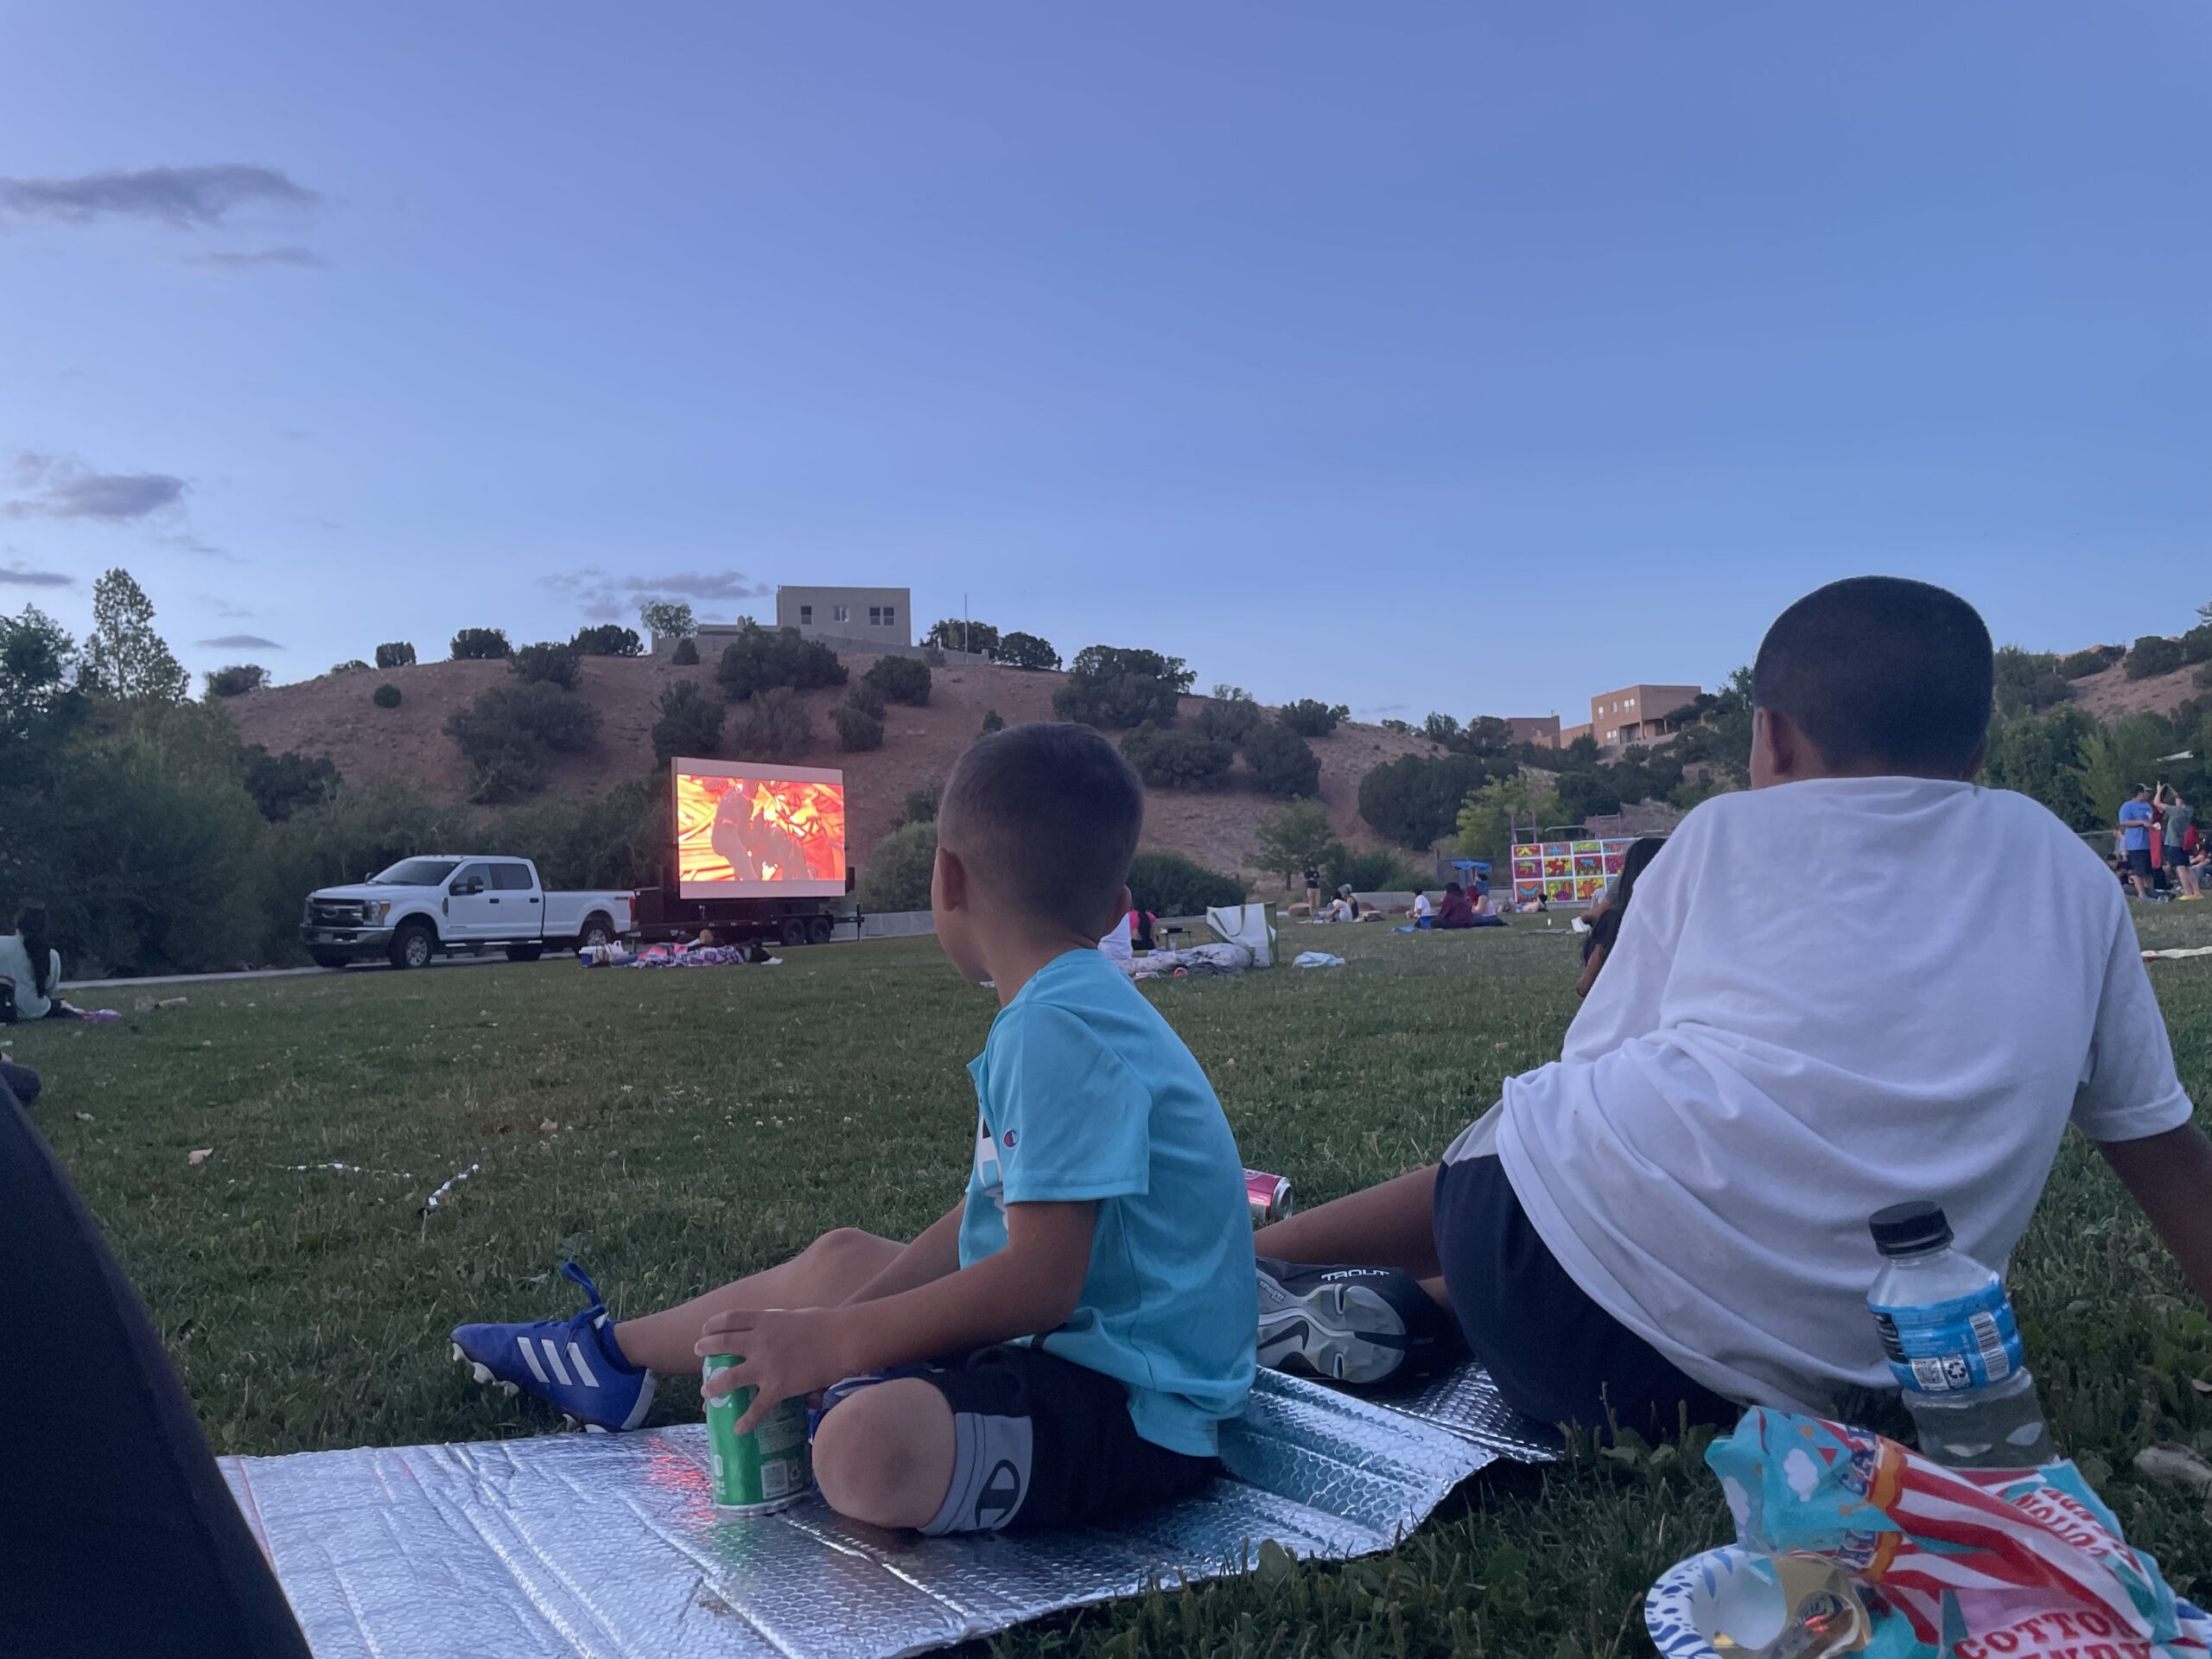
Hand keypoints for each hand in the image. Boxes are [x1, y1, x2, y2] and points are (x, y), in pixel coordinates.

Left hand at [695, 1306, 854, 1434]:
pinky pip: (757, 1408)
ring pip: (730, 1377)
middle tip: (698, 1352)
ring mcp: (766, 1365)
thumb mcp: (798, 1316)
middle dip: (706, 1348)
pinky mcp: (777, 1387)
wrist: (842, 1340)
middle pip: (722, 1343)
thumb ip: (782, 1323)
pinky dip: (745, 1420)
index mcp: (765, 1320)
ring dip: (714, 1385)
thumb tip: (780, 1328)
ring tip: (705, 1392)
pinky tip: (738, 1429)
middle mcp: (759, 1341)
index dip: (714, 1324)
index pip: (731, 1318)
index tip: (706, 1327)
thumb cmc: (827, 1323)